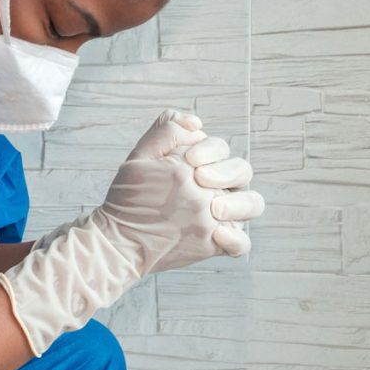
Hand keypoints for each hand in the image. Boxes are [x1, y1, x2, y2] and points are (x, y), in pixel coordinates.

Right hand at [0, 109, 264, 357]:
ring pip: (251, 204)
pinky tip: (221, 233)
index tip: (190, 161)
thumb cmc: (126, 199)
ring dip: (239, 201)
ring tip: (216, 207)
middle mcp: (202, 196)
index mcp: (185, 170)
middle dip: (226, 170)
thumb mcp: (139, 155)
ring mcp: (209, 223)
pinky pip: (240, 245)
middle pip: (241, 171)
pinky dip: (236, 239)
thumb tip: (196, 123)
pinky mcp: (210, 246)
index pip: (218, 146)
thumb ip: (165, 131)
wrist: (118, 243)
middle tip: (202, 180)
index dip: (208, 149)